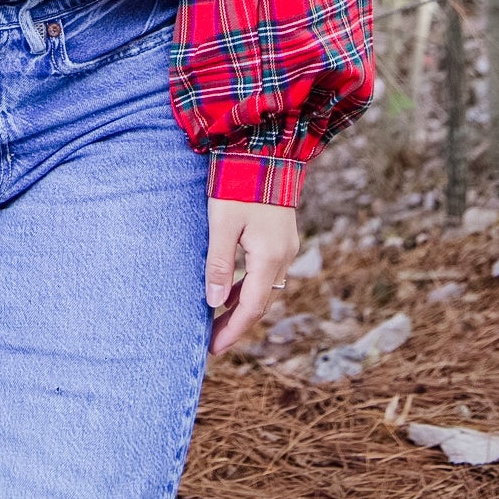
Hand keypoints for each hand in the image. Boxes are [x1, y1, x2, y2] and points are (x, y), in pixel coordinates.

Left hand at [205, 198, 298, 356]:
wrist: (263, 150)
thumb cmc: (238, 184)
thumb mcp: (222, 223)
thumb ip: (219, 263)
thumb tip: (215, 302)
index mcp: (270, 256)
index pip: (252, 307)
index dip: (233, 330)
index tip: (214, 349)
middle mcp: (284, 256)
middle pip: (261, 302)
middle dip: (236, 324)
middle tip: (212, 341)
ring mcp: (285, 246)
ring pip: (264, 288)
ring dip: (243, 306)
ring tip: (217, 321)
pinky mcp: (281, 237)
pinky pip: (266, 273)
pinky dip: (249, 287)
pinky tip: (232, 291)